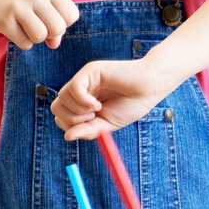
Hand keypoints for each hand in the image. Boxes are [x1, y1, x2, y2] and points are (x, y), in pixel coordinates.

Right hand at [0, 0, 79, 50]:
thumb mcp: (42, 2)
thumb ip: (55, 21)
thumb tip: (55, 44)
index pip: (72, 15)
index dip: (64, 23)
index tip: (51, 18)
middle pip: (58, 28)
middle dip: (51, 33)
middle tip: (40, 25)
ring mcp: (17, 7)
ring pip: (41, 37)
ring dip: (36, 38)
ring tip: (27, 28)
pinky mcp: (3, 20)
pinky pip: (25, 43)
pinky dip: (23, 42)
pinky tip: (16, 30)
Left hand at [50, 58, 170, 141]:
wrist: (151, 88)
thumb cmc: (132, 105)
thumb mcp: (108, 125)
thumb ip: (88, 131)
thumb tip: (67, 137)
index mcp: (83, 103)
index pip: (61, 116)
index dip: (70, 125)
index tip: (92, 124)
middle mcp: (81, 90)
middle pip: (57, 107)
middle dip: (71, 119)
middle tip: (93, 117)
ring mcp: (85, 80)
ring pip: (62, 98)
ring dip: (78, 110)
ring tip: (98, 109)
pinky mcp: (90, 71)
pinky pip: (74, 88)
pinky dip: (82, 101)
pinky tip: (96, 103)